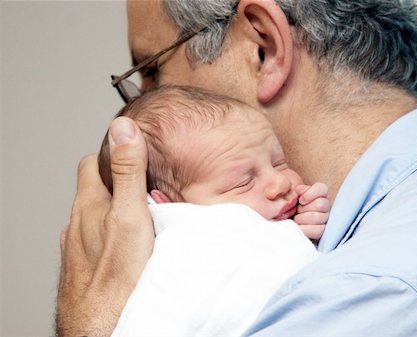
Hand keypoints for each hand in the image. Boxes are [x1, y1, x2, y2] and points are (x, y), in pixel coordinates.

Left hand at [56, 117, 153, 336]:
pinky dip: (112, 235)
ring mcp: (78, 246)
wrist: (102, 326)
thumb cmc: (118, 276)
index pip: (92, 163)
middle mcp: (77, 223)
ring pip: (96, 217)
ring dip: (115, 212)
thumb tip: (123, 129)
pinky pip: (98, 240)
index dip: (112, 154)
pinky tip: (129, 247)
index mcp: (88, 204)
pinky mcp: (85, 266)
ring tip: (142, 218)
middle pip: (95, 190)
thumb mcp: (130, 214)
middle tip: (146, 189)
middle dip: (118, 184)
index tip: (134, 155)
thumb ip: (127, 172)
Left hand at [293, 183, 329, 240]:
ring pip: (319, 217)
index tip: (300, 200)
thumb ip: (296, 191)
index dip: (311, 194)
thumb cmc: (289, 208)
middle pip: (321, 204)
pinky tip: (299, 227)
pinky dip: (305, 229)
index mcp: (318, 194)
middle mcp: (324, 206)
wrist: (285, 223)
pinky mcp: (321, 231)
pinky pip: (318, 230)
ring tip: (296, 219)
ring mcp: (324, 219)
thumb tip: (299, 190)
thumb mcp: (290, 196)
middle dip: (304, 208)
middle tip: (297, 211)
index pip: (322, 188)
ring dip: (303, 219)